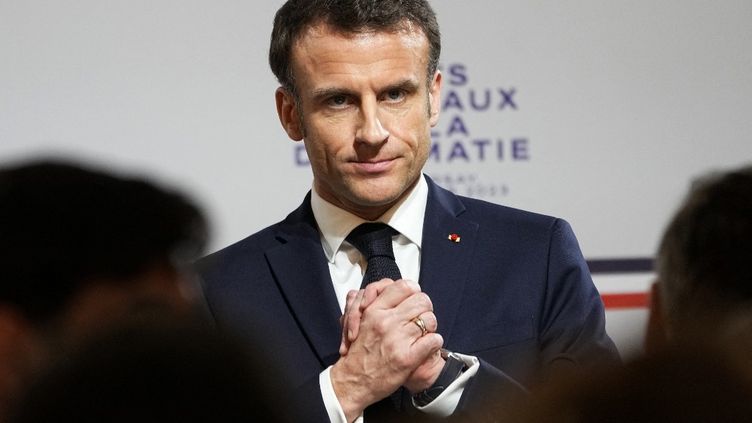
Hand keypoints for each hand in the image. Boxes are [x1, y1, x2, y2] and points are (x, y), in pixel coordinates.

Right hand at [331, 280, 442, 420]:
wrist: (353, 381)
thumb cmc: (358, 352)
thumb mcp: (362, 320)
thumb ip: (376, 303)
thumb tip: (393, 290)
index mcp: (374, 310)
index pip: (404, 286)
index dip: (414, 292)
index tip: (413, 300)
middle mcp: (386, 322)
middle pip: (422, 300)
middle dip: (425, 308)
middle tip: (421, 316)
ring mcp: (397, 339)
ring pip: (430, 320)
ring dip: (430, 326)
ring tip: (424, 333)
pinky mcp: (407, 358)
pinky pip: (433, 341)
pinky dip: (434, 343)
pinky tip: (427, 346)